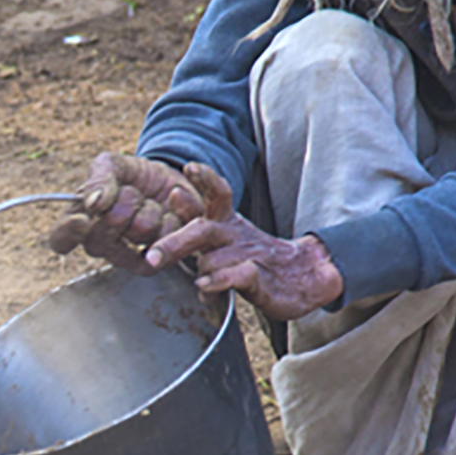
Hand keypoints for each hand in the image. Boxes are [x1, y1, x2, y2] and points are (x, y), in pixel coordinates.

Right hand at [46, 152, 206, 272]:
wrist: (168, 179)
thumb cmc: (130, 174)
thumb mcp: (112, 164)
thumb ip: (99, 179)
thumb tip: (93, 204)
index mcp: (79, 220)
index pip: (60, 239)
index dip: (68, 232)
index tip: (82, 219)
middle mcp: (100, 243)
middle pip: (102, 237)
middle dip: (122, 204)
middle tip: (130, 191)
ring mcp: (128, 255)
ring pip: (138, 233)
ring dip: (149, 208)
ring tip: (150, 201)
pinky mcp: (158, 258)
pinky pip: (165, 242)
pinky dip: (172, 217)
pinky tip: (168, 209)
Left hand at [145, 164, 343, 321]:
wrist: (303, 276)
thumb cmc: (251, 256)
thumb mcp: (224, 234)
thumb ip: (197, 219)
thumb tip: (174, 192)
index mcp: (225, 221)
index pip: (217, 192)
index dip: (204, 178)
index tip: (187, 167)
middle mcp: (233, 235)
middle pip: (203, 229)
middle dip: (175, 242)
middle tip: (152, 257)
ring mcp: (247, 256)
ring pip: (214, 255)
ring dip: (200, 267)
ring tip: (196, 280)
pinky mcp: (259, 279)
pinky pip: (238, 275)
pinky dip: (219, 281)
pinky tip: (204, 287)